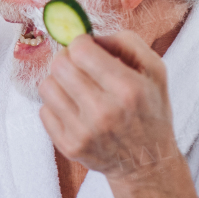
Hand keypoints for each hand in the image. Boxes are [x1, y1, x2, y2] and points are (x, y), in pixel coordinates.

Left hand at [38, 32, 182, 181]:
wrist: (146, 161)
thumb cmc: (150, 110)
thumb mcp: (155, 70)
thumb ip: (126, 42)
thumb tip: (90, 36)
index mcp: (128, 89)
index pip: (80, 50)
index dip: (82, 43)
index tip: (88, 50)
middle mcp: (104, 112)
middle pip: (59, 65)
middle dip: (68, 59)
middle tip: (80, 67)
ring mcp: (84, 132)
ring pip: (46, 86)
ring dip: (59, 82)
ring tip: (77, 88)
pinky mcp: (69, 147)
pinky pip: (44, 110)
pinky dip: (57, 106)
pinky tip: (75, 109)